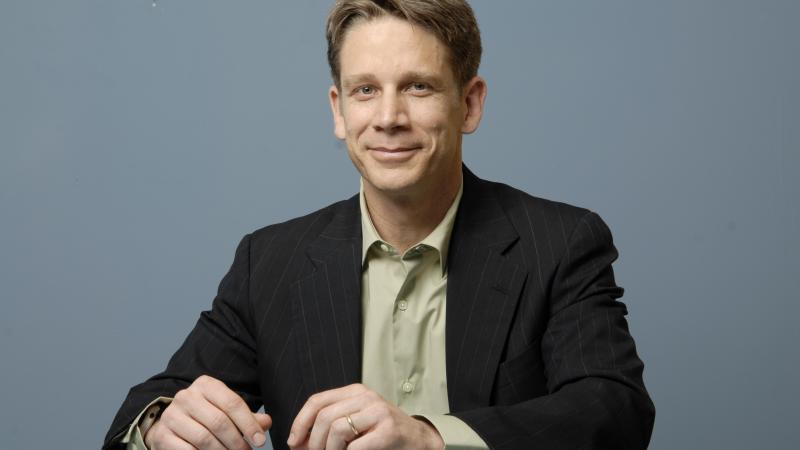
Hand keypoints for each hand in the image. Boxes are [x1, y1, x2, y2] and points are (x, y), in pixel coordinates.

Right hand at [144, 375, 270, 449]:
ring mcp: (172, 415)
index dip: (249, 424)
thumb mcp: (226, 411)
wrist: (171, 425)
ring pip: (204, 438)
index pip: (233, 403)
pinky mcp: (162, 435)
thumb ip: (247, 417)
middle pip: (219, 422)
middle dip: (237, 441)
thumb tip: (266, 423)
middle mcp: (186, 396)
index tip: (259, 441)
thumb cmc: (206, 416)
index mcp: (206, 385)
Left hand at [287, 383, 443, 449]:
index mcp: (355, 391)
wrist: (419, 440)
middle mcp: (366, 397)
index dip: (300, 423)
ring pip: (336, 430)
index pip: (317, 401)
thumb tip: (297, 442)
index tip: (293, 442)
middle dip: (313, 443)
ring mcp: (378, 411)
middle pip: (324, 417)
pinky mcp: (388, 430)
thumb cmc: (383, 433)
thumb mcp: (355, 422)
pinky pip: (354, 447)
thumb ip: (329, 426)